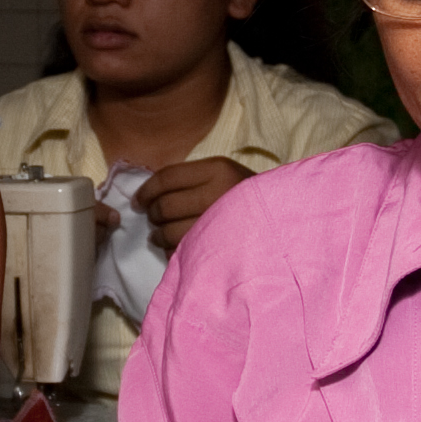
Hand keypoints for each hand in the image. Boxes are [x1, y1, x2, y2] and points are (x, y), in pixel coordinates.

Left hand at [136, 156, 254, 251]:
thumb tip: (149, 194)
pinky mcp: (219, 249)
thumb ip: (190, 179)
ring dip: (158, 235)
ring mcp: (218, 224)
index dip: (146, 190)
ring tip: (160, 235)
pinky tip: (177, 248)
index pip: (167, 178)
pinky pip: (182, 252)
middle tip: (153, 218)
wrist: (282, 218)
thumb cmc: (245, 195)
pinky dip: (172, 251)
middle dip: (152, 214)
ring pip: (170, 232)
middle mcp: (217, 194)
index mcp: (217, 170)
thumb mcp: (223, 172)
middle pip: (166, 206)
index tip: (138, 201)